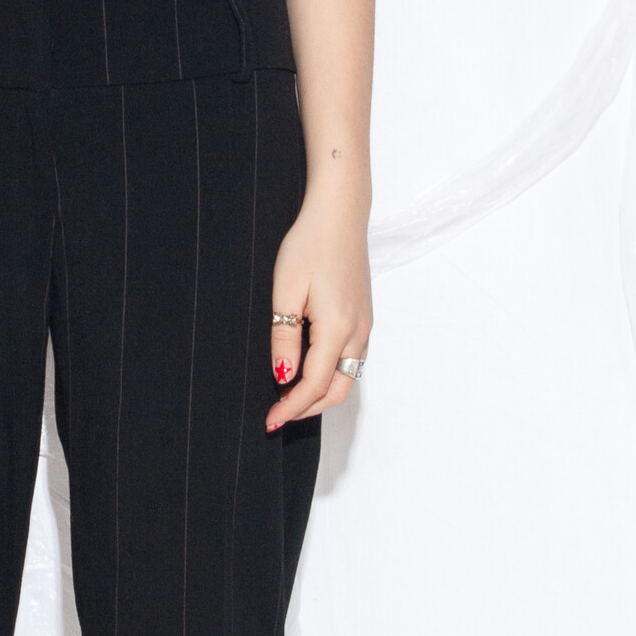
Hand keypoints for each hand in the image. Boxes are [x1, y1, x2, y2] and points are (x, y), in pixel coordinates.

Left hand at [266, 194, 371, 428]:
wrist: (340, 214)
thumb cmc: (309, 245)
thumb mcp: (286, 289)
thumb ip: (284, 336)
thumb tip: (283, 377)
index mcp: (338, 329)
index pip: (313, 384)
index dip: (291, 407)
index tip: (269, 421)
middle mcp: (358, 333)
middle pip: (337, 390)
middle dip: (308, 408)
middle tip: (279, 414)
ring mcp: (365, 325)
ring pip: (348, 377)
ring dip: (322, 394)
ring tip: (291, 397)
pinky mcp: (365, 316)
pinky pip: (352, 359)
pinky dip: (333, 375)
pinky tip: (311, 369)